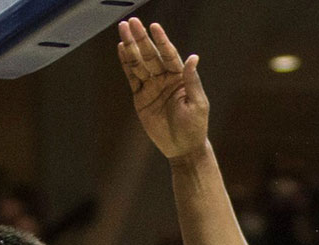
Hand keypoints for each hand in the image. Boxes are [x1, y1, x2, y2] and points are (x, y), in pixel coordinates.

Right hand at [118, 18, 209, 160]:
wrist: (182, 148)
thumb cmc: (194, 127)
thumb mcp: (197, 104)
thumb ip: (193, 81)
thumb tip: (193, 58)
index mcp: (180, 78)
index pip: (169, 55)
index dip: (162, 41)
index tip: (154, 27)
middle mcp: (165, 78)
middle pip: (151, 55)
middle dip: (141, 39)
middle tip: (131, 22)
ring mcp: (152, 86)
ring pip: (139, 63)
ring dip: (131, 47)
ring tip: (123, 30)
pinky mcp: (141, 96)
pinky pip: (132, 77)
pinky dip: (126, 64)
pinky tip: (121, 49)